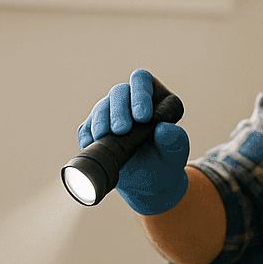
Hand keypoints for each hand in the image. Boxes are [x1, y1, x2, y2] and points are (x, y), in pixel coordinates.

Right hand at [78, 67, 189, 214]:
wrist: (146, 183)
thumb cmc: (165, 162)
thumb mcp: (175, 155)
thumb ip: (175, 142)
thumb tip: (165, 129)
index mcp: (155, 97)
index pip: (142, 80)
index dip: (140, 94)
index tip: (142, 117)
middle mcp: (130, 100)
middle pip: (119, 92)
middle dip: (118, 110)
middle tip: (122, 129)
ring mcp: (111, 113)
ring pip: (101, 107)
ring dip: (101, 120)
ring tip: (104, 136)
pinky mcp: (94, 128)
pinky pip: (87, 127)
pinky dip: (89, 135)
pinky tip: (92, 144)